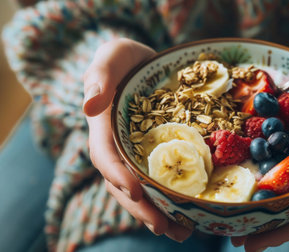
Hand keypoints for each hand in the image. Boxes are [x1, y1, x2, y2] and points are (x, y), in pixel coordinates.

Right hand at [83, 38, 192, 241]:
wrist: (141, 65)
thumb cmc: (124, 59)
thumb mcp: (111, 56)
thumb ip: (99, 75)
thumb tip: (89, 105)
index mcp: (103, 128)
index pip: (106, 157)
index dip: (118, 176)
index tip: (137, 191)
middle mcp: (118, 148)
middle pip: (124, 184)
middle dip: (142, 208)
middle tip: (165, 227)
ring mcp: (136, 155)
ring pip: (142, 190)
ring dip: (159, 213)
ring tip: (182, 232)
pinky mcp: (155, 155)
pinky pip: (160, 181)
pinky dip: (172, 200)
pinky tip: (191, 214)